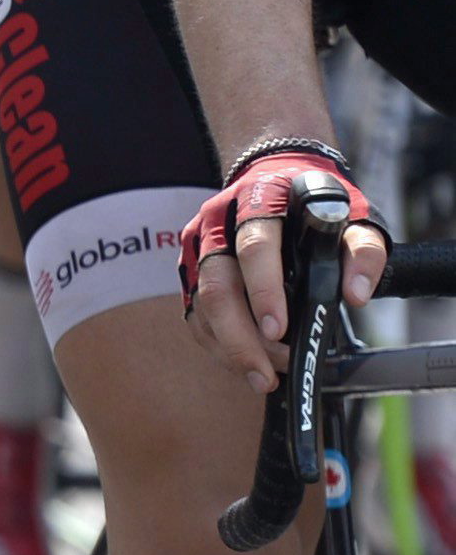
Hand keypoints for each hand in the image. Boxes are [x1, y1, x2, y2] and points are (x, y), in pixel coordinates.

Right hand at [180, 148, 387, 390]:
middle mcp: (218, 222)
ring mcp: (199, 246)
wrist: (277, 177)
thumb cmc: (315, 205)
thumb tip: (355, 295)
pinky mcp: (192, 269)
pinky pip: (195, 312)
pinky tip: (244, 362)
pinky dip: (216, 343)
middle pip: (217, 284)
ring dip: (229, 347)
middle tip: (267, 373)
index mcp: (258, 202)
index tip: (280, 329)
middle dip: (239, 336)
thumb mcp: (353, 216)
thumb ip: (362, 252)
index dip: (263, 289)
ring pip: (201, 303)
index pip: (253, 247)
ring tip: (262, 377)